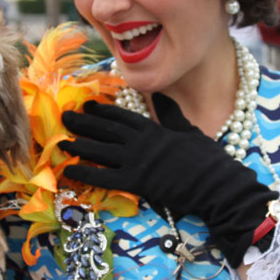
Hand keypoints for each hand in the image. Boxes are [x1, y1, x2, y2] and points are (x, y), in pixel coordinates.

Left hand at [60, 95, 277, 267]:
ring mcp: (137, 161)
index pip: (122, 116)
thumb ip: (170, 114)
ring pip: (100, 151)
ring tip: (62, 141)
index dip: (102, 110)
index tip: (86, 105)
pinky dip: (86, 173)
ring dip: (79, 146)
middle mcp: (140, 142)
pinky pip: (105, 177)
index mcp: (153, 128)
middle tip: (65, 117)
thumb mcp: (188, 129)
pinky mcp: (136, 183)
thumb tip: (160, 97)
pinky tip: (70, 170)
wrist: (217, 183)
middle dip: (84, 123)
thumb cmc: (207, 158)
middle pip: (105, 130)